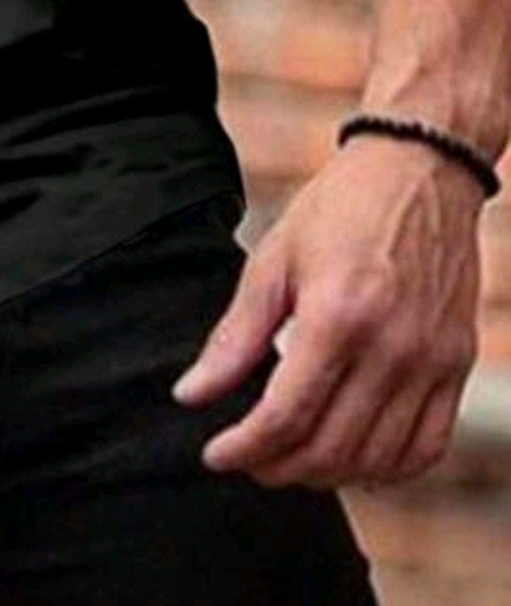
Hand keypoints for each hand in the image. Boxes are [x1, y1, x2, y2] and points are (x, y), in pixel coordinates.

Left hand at [171, 132, 483, 488]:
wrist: (417, 171)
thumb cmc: (338, 209)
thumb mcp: (273, 260)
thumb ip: (235, 336)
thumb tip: (190, 394)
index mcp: (337, 315)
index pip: (287, 414)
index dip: (244, 447)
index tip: (215, 455)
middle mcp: (392, 347)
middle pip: (331, 447)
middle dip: (278, 467)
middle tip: (248, 460)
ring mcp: (431, 361)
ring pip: (377, 458)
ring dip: (327, 475)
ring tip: (290, 460)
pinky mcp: (456, 364)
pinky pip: (426, 447)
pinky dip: (386, 469)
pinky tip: (351, 458)